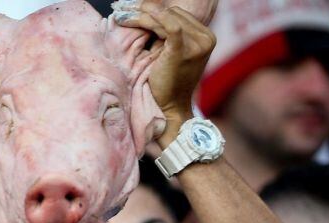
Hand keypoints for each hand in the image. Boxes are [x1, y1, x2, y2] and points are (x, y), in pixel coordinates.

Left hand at [114, 0, 216, 126]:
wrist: (171, 107)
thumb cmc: (168, 82)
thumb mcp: (174, 53)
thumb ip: (171, 34)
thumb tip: (150, 11)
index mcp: (206, 36)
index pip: (178, 13)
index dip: (155, 10)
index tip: (132, 8)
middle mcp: (206, 38)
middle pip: (173, 11)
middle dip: (147, 10)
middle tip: (123, 9)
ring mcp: (198, 44)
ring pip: (167, 16)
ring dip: (142, 14)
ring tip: (122, 15)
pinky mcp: (184, 50)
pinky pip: (168, 25)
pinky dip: (149, 18)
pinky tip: (132, 18)